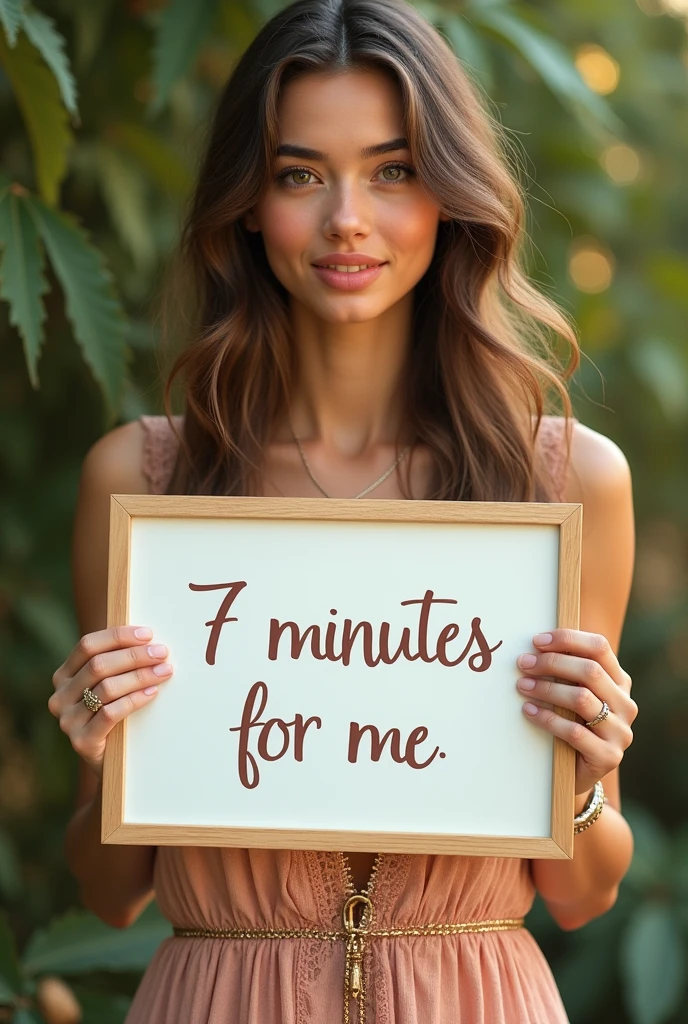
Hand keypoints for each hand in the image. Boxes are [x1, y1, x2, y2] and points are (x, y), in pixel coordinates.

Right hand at [48, 626, 173, 778]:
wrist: (111, 763)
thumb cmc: (115, 715)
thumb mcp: (109, 686)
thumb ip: (117, 663)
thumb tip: (148, 638)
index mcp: (63, 676)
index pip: (87, 645)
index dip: (118, 636)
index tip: (148, 634)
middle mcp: (60, 696)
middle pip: (98, 665)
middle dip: (134, 655)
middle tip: (161, 653)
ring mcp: (68, 720)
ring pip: (107, 688)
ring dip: (140, 675)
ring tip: (165, 670)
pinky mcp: (82, 741)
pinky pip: (111, 713)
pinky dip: (135, 699)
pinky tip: (152, 692)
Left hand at [515, 629, 636, 796]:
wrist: (577, 773)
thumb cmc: (571, 723)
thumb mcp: (572, 694)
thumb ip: (566, 672)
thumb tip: (534, 646)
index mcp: (619, 682)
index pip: (599, 648)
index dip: (568, 640)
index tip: (537, 641)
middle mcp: (625, 704)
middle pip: (590, 671)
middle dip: (552, 663)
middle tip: (523, 663)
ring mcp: (620, 731)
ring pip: (582, 699)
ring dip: (547, 689)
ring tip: (522, 685)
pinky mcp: (608, 756)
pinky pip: (575, 732)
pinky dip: (547, 718)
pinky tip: (528, 710)